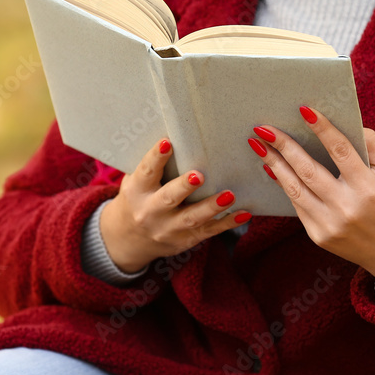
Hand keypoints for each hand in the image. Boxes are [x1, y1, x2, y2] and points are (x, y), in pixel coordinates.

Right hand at [99, 138, 251, 273]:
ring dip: (211, 207)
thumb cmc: (139, 199)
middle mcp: (150, 211)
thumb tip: (181, 134)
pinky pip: (208, 231)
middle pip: (168, 198)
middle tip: (199, 175)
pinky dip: (227, 223)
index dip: (156, 157)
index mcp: (137, 191)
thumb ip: (154, 166)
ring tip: (229, 195)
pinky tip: (244, 214)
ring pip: (191, 218)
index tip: (167, 142)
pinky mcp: (185, 239)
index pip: (147, 171)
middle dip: (184, 187)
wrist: (131, 238)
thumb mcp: (137, 182)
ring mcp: (168, 228)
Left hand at [248, 106, 374, 291]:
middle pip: (308, 170)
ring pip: (295, 189)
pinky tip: (273, 169)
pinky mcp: (319, 236)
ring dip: (274, 165)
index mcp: (368, 187)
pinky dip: (284, 185)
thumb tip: (343, 122)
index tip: (304, 110)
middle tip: (264, 128)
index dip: (322, 129)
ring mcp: (330, 224)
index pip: (341, 151)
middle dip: (284, 146)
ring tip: (259, 145)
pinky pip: (297, 205)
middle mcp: (347, 207)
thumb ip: (371, 145)